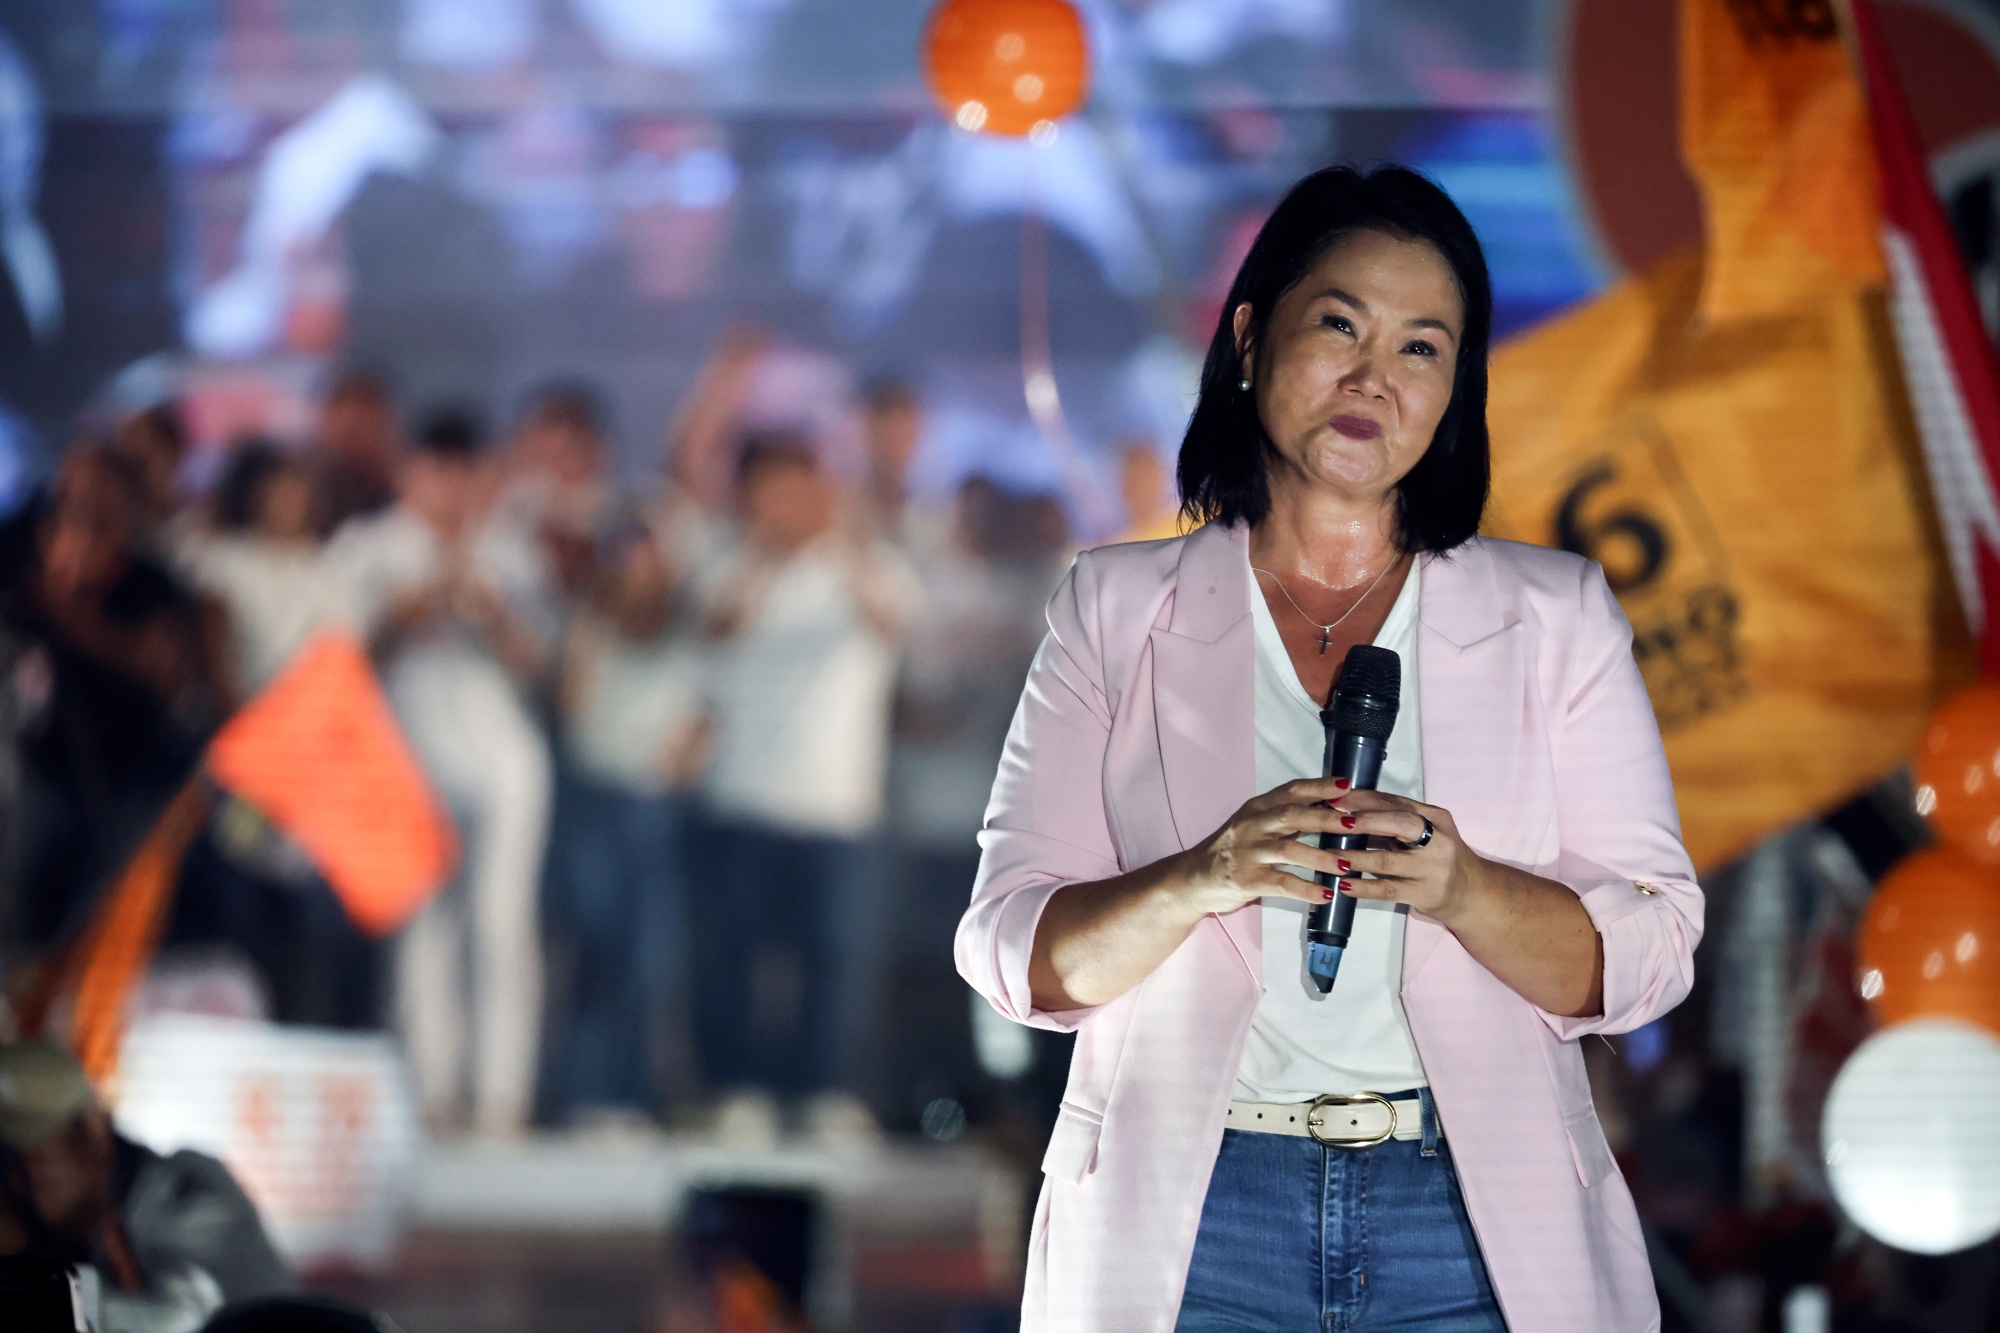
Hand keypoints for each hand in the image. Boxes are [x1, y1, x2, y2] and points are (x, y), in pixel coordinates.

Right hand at [1178, 777, 1354, 914]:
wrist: (1192, 879)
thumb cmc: (1231, 851)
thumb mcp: (1254, 826)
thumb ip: (1285, 818)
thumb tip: (1330, 808)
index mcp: (1257, 809)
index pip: (1290, 791)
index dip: (1319, 786)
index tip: (1348, 785)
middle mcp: (1252, 826)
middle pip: (1292, 816)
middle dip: (1325, 818)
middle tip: (1355, 823)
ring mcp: (1247, 853)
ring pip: (1289, 850)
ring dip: (1320, 857)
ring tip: (1346, 865)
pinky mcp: (1246, 880)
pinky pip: (1281, 884)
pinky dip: (1306, 889)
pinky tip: (1326, 895)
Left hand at [1326, 789, 1486, 924]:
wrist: (1472, 894)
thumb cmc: (1439, 858)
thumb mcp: (1426, 833)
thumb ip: (1396, 822)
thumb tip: (1348, 808)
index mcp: (1437, 818)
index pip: (1398, 803)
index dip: (1366, 799)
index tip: (1337, 797)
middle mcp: (1439, 840)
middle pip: (1399, 824)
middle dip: (1363, 820)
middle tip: (1332, 820)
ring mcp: (1433, 869)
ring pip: (1387, 860)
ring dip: (1354, 857)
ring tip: (1329, 855)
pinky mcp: (1426, 894)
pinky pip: (1388, 890)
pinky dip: (1363, 887)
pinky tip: (1344, 885)